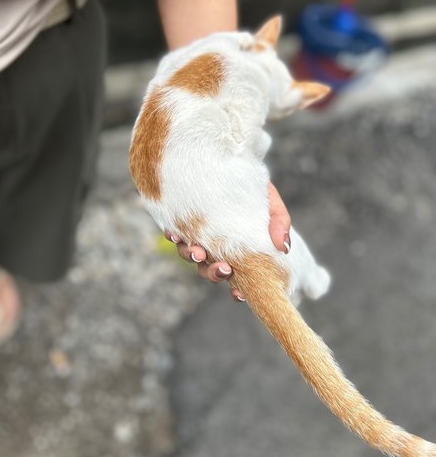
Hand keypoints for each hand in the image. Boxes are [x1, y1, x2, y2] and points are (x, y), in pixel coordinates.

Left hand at [167, 182, 290, 301]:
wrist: (231, 162)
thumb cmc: (254, 189)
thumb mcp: (271, 203)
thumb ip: (279, 222)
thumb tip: (283, 246)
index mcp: (238, 252)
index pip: (236, 279)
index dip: (237, 291)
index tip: (239, 294)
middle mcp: (216, 249)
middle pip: (210, 271)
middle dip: (214, 273)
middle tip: (223, 269)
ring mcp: (198, 237)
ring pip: (191, 256)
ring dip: (193, 257)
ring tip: (197, 252)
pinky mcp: (183, 222)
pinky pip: (175, 234)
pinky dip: (174, 236)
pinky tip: (173, 233)